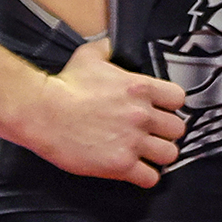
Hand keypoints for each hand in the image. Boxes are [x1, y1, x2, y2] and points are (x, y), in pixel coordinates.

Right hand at [26, 38, 186, 188]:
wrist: (43, 112)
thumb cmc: (64, 87)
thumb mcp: (89, 56)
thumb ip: (108, 48)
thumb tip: (114, 43)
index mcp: (140, 88)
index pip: (178, 99)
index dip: (170, 106)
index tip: (161, 111)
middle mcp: (142, 115)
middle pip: (177, 128)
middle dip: (165, 132)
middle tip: (152, 134)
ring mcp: (133, 141)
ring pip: (169, 154)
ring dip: (159, 155)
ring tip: (146, 154)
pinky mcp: (121, 165)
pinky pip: (150, 177)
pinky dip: (145, 176)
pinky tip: (136, 171)